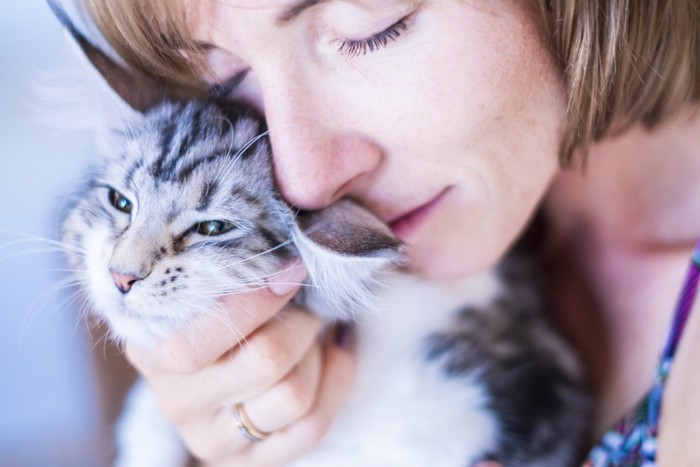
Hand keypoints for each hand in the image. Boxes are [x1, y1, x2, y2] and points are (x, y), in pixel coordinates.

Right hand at [125, 263, 355, 465]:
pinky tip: (332, 355)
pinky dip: (335, 380)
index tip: (291, 270)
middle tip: (304, 304)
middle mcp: (176, 401)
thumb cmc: (218, 314)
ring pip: (293, 396)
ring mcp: (211, 438)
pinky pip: (312, 426)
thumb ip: (233, 269)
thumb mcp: (210, 288)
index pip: (203, 338)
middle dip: (300, 323)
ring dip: (315, 354)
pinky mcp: (249, 461)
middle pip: (265, 361)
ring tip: (309, 334)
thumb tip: (287, 259)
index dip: (258, 301)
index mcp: (154, 350)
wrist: (214, 369)